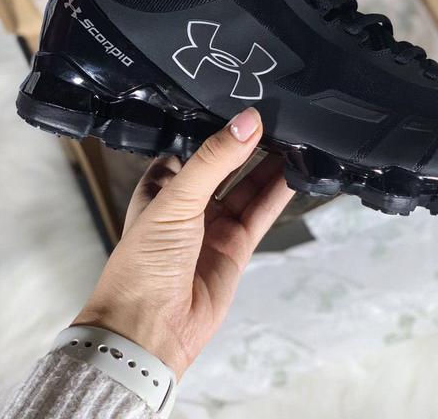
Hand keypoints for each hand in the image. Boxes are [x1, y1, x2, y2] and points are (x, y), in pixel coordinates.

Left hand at [73, 108, 292, 379]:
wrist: (150, 329)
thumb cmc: (144, 263)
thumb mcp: (176, 199)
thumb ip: (213, 159)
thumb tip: (247, 121)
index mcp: (161, 187)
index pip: (192, 147)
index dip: (216, 129)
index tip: (243, 107)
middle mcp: (188, 204)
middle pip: (225, 166)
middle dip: (248, 145)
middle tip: (278, 119)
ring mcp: (213, 226)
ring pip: (247, 187)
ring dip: (268, 166)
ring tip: (293, 139)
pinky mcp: (235, 248)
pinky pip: (260, 214)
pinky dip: (277, 194)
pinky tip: (294, 173)